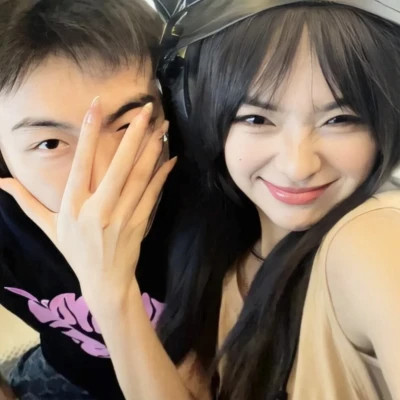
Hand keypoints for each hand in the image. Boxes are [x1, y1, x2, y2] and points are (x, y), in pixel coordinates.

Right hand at [0, 98, 175, 310]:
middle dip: (132, 135)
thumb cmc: (75, 252)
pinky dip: (161, 176)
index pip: (81, 162)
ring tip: (161, 126)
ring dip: (151, 150)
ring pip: (138, 178)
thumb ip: (27, 202)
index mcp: (72, 205)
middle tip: (146, 110)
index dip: (89, 133)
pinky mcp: (139, 224)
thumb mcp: (49, 227)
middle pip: (117, 166)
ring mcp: (121, 217)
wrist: (104, 282)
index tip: (96, 106)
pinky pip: (151, 195)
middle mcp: (97, 209)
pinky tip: (170, 158)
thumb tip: (1, 182)